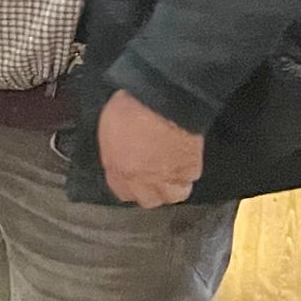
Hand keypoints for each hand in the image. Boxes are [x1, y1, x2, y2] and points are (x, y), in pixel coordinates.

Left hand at [97, 89, 202, 207]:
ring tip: (173, 176)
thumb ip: (115, 148)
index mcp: (117, 167)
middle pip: (148, 200)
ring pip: (172, 195)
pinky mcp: (189, 168)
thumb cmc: (132, 106)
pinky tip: (186, 165)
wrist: (163, 101)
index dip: (129, 186)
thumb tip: (121, 151)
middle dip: (151, 191)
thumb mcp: (110, 127)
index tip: (134, 179)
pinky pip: (190, 179)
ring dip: (172, 188)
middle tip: (154, 177)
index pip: (122, 191)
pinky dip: (189, 174)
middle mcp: (142, 179)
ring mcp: (168, 176)